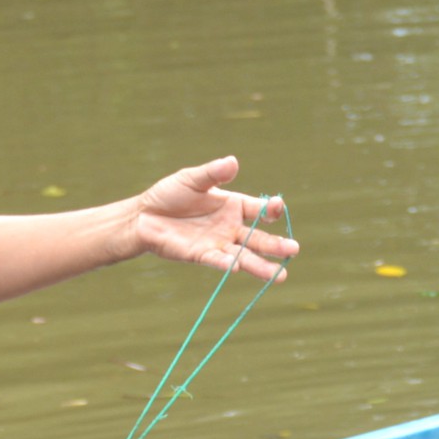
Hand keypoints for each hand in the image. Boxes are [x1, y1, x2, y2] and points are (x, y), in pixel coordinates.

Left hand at [132, 156, 296, 281]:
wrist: (144, 215)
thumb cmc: (169, 195)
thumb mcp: (192, 179)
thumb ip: (213, 173)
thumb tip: (233, 162)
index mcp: (233, 206)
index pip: (258, 210)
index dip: (270, 210)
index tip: (277, 207)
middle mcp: (230, 227)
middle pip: (258, 239)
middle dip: (276, 245)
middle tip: (294, 250)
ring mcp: (217, 243)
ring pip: (244, 256)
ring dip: (261, 265)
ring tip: (280, 276)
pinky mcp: (200, 255)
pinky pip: (217, 261)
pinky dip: (227, 264)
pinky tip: (239, 268)